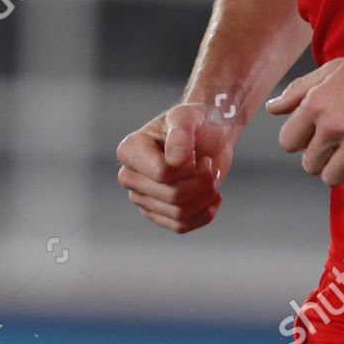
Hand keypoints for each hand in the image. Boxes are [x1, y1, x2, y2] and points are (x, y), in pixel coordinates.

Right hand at [116, 102, 233, 234]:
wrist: (209, 135)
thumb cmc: (196, 122)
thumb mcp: (190, 117)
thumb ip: (181, 133)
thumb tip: (175, 160)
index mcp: (129, 150)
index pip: (162, 173)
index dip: (188, 166)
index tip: (195, 153)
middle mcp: (130, 176)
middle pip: (172, 196)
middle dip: (202, 182)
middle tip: (209, 165)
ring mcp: (142, 197)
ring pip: (179, 213)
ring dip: (206, 195)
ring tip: (211, 176)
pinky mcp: (158, 213)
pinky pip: (180, 226)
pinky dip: (204, 214)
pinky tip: (214, 197)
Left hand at [265, 43, 343, 193]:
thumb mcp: (336, 70)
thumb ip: (300, 90)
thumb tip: (273, 109)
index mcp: (317, 102)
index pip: (289, 142)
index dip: (304, 141)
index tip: (321, 136)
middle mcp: (334, 125)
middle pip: (309, 165)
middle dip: (325, 157)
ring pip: (332, 179)